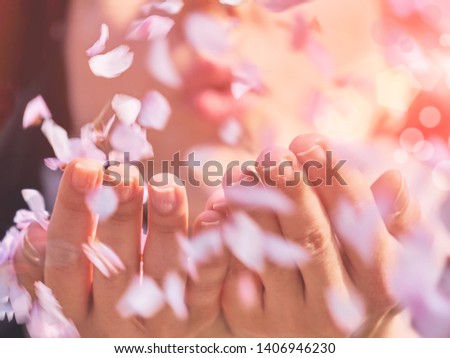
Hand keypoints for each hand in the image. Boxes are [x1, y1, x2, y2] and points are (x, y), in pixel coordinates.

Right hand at [14, 159, 228, 336]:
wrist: (146, 338)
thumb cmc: (104, 294)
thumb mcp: (73, 286)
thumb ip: (51, 261)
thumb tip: (35, 230)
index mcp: (78, 309)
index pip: (67, 259)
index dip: (72, 212)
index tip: (84, 166)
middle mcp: (116, 322)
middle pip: (114, 268)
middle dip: (118, 217)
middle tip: (124, 174)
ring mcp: (159, 323)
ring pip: (163, 276)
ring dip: (166, 228)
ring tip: (166, 187)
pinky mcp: (198, 318)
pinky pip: (207, 288)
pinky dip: (212, 254)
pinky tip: (216, 218)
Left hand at [206, 134, 419, 336]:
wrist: (319, 328)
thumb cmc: (354, 277)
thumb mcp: (381, 253)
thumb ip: (391, 217)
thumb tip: (392, 179)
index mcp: (377, 285)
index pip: (359, 225)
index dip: (333, 180)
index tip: (310, 144)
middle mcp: (335, 309)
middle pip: (311, 237)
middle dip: (291, 188)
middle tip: (274, 153)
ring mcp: (289, 318)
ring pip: (268, 253)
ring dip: (252, 206)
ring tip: (242, 173)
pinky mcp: (249, 322)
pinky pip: (234, 272)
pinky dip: (226, 235)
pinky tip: (220, 206)